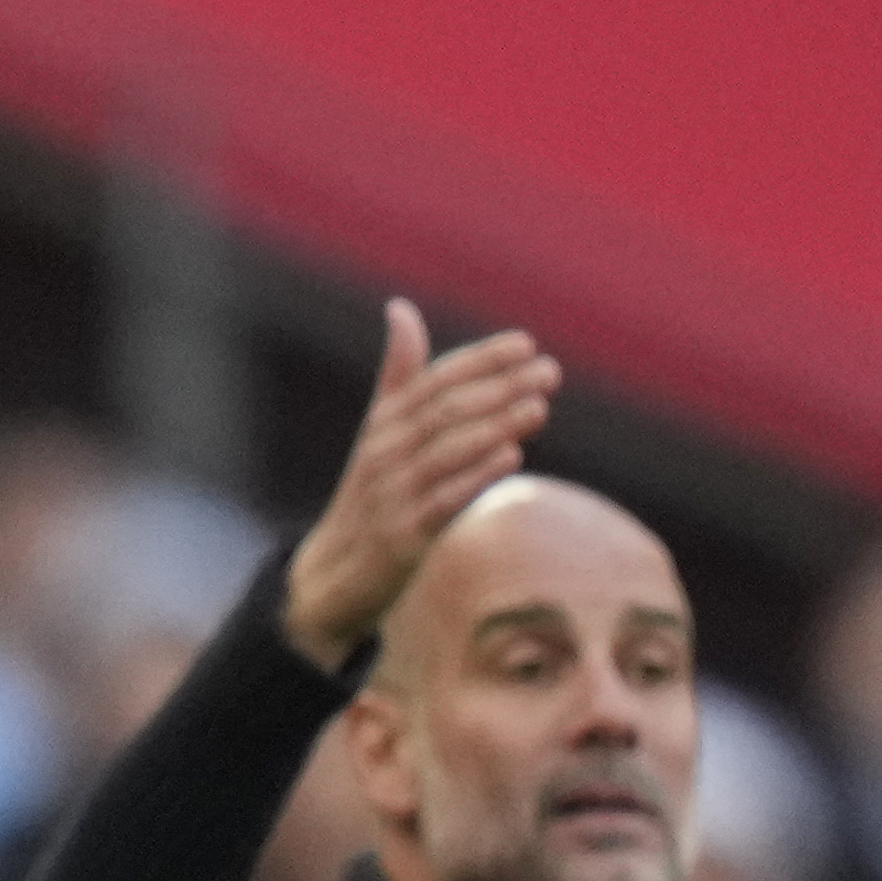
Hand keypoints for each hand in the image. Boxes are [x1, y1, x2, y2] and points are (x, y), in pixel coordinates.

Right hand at [283, 299, 562, 667]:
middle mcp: (384, 454)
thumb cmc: (372, 493)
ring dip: (496, 425)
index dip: (479, 361)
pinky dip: (476, 476)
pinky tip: (511, 455)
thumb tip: (401, 307)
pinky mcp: (402, 537)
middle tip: (548, 372)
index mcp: (384, 424)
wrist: (333, 573)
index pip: (434, 381)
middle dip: (499, 388)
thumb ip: (399, 374)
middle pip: (445, 411)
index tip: (526, 344)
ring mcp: (392, 495)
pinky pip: (443, 500)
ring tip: (539, 406)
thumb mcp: (380, 431)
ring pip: (447, 451)